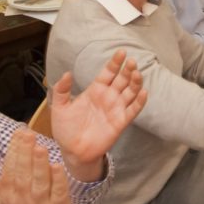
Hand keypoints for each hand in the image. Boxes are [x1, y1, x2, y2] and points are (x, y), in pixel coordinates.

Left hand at [50, 50, 145, 181]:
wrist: (72, 151)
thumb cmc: (65, 129)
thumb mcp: (59, 108)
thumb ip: (61, 91)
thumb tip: (67, 73)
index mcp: (95, 90)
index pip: (108, 73)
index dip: (115, 63)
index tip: (121, 52)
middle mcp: (108, 97)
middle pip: (122, 80)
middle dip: (128, 70)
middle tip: (132, 62)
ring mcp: (116, 109)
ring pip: (130, 92)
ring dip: (135, 82)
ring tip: (137, 73)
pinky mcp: (121, 121)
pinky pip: (133, 110)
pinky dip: (140, 101)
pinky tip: (144, 92)